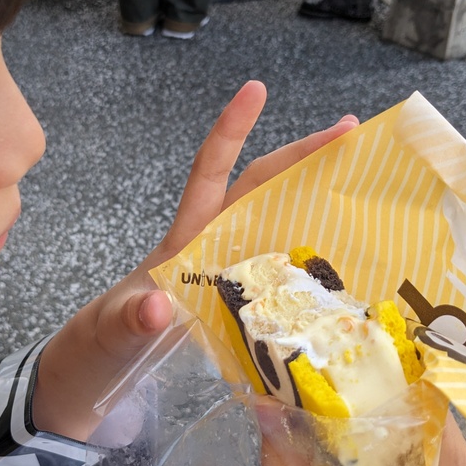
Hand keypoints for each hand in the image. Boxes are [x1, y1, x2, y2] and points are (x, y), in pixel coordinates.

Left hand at [34, 82, 357, 438]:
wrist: (99, 377)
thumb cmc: (102, 342)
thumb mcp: (111, 331)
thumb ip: (131, 320)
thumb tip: (157, 306)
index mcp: (186, 240)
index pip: (211, 174)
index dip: (231, 131)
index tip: (255, 89)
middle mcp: (213, 248)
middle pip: (262, 189)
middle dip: (303, 156)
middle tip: (352, 133)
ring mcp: (229, 275)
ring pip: (280, 228)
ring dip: (319, 206)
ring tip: (367, 190)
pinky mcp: (240, 305)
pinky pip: (283, 275)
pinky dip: (314, 265)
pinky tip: (351, 269)